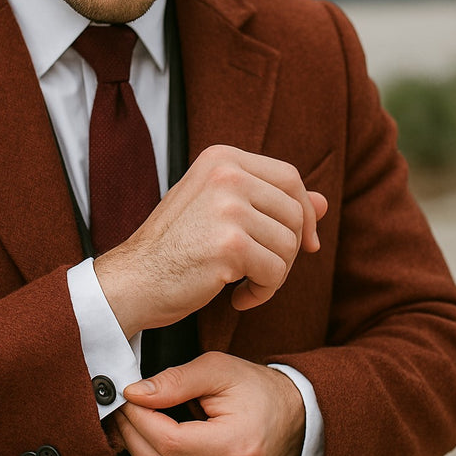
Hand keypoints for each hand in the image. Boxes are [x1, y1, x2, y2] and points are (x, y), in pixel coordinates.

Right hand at [95, 144, 326, 336]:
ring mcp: (228, 206)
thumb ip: (269, 202)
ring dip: (274, 275)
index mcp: (222, 158)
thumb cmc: (174, 248)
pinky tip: (237, 298)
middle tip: (261, 271)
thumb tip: (324, 202)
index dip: (304, 212)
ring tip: (244, 284)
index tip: (303, 243)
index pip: (289, 177)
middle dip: (288, 250)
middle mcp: (226, 173)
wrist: (132, 280)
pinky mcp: (229, 244)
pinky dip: (262, 293)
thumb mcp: (221, 213)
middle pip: (295, 212)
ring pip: (289, 245)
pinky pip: (275, 273)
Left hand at [115, 352, 304, 455]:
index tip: (127, 397)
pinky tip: (152, 439)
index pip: (170, 442)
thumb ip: (175, 380)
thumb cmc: (253, 389)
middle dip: (133, 434)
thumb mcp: (217, 369)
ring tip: (134, 419)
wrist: (287, 416)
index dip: (140, 419)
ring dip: (139, 449)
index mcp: (237, 445)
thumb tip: (135, 394)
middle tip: (123, 407)